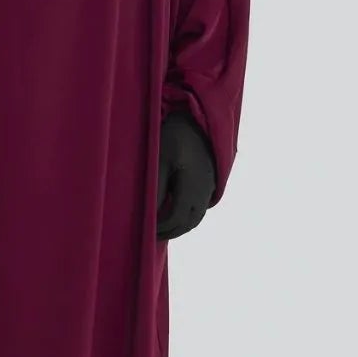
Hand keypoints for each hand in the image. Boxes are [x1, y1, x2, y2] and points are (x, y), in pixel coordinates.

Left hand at [156, 110, 214, 239]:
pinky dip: (187, 217)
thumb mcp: (160, 159)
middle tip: (151, 236)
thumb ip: (157, 187)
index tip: (146, 230)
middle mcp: (205, 190)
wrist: (198, 120)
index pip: (178, 217)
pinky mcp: (210, 184)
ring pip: (196, 218)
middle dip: (170, 231)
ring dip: (180, 226)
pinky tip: (173, 216)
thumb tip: (150, 212)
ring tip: (161, 229)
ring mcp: (210, 188)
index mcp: (193, 185)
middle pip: (189, 222)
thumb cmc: (175, 136)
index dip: (162, 227)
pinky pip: (199, 209)